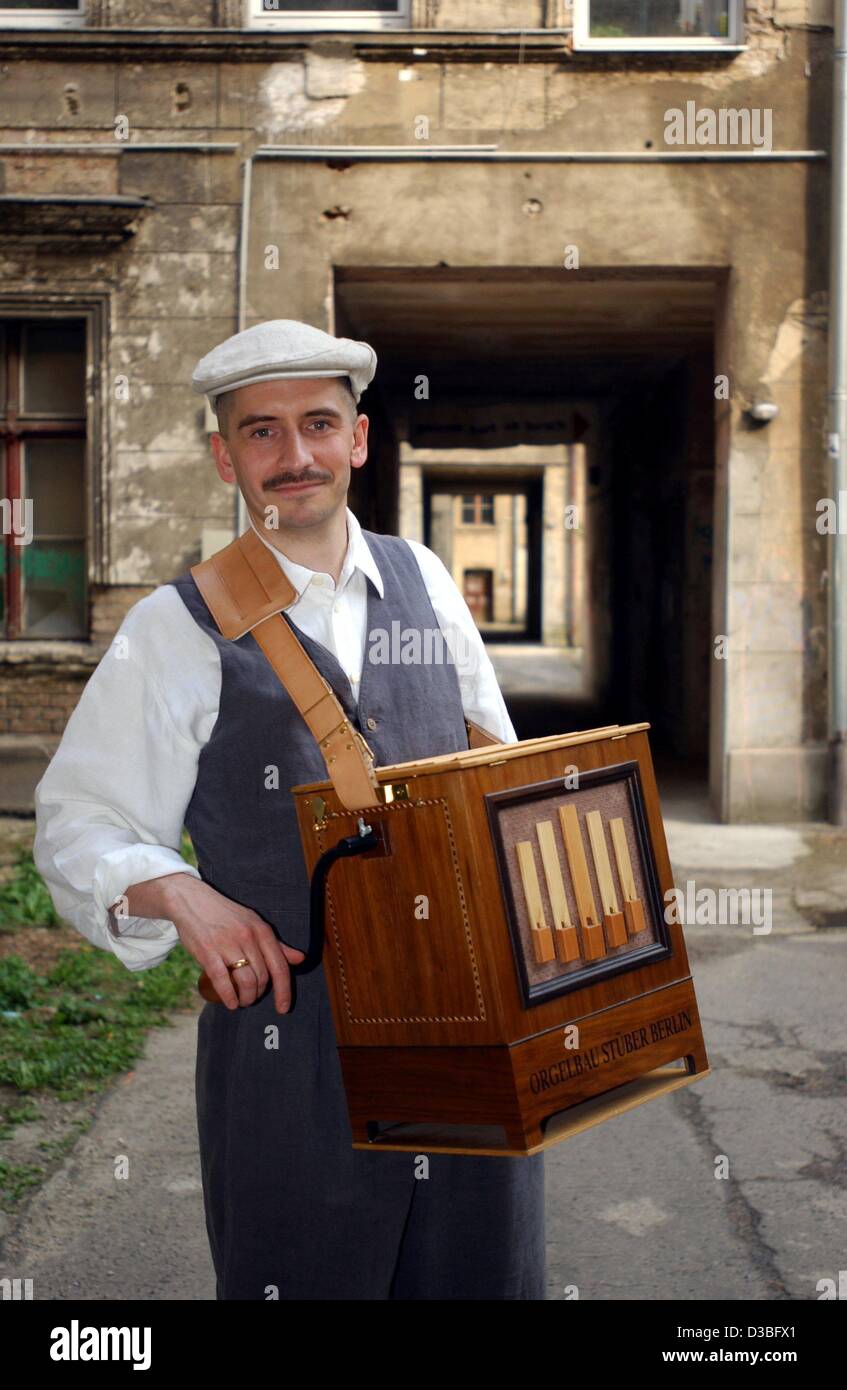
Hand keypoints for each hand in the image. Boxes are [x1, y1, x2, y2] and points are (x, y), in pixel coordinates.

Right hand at [160, 875, 304, 1012]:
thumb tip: (300, 959)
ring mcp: (228, 944)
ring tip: (242, 1001)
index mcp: (262, 930)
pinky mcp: (208, 951)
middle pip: (262, 977)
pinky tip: (230, 1003)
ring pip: (246, 981)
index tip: (283, 1008)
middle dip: (259, 994)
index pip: (280, 966)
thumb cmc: (225, 914)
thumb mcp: (254, 923)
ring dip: (246, 998)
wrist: (192, 900)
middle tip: (252, 998)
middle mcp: (248, 937)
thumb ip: (277, 944)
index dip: (284, 991)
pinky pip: (223, 980)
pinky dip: (229, 996)